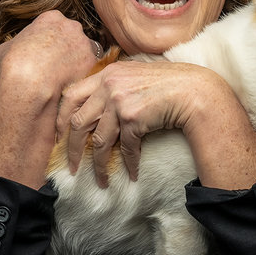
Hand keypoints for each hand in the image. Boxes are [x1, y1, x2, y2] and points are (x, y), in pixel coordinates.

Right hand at [0, 11, 99, 188]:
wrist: (30, 83)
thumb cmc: (14, 65)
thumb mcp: (5, 48)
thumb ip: (13, 45)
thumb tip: (7, 51)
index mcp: (51, 17)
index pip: (55, 24)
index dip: (50, 39)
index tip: (46, 51)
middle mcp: (71, 25)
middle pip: (72, 34)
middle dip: (67, 47)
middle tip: (57, 64)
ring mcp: (84, 42)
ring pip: (84, 49)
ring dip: (78, 60)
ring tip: (66, 76)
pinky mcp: (93, 61)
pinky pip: (91, 66)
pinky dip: (84, 74)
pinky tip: (73, 83)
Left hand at [57, 61, 255, 189]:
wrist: (194, 90)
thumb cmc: (166, 84)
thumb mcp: (133, 76)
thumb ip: (112, 87)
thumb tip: (92, 112)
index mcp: (106, 74)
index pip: (70, 96)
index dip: (61, 119)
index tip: (62, 137)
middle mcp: (109, 85)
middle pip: (77, 121)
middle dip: (72, 148)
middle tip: (72, 166)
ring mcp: (120, 101)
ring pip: (98, 141)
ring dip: (99, 165)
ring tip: (101, 180)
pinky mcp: (133, 118)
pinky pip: (125, 148)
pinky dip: (127, 164)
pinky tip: (131, 173)